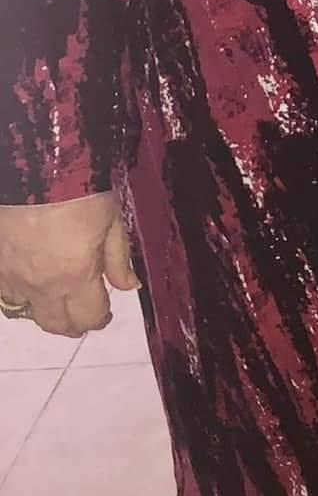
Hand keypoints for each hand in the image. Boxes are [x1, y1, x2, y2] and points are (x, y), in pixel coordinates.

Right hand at [0, 193, 140, 336]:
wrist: (36, 171)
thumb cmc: (81, 191)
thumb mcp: (111, 220)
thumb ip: (119, 258)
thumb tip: (129, 287)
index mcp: (76, 276)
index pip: (89, 317)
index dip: (100, 318)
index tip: (106, 312)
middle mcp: (43, 286)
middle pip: (58, 324)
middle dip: (76, 324)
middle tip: (87, 314)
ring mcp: (15, 279)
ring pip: (31, 315)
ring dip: (49, 314)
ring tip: (62, 302)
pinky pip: (8, 297)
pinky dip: (22, 299)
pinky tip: (33, 287)